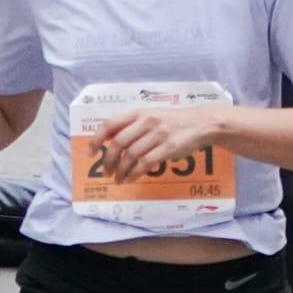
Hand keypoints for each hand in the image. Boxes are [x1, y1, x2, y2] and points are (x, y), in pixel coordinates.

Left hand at [91, 106, 219, 183]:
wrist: (202, 123)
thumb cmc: (173, 121)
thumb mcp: (151, 116)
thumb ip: (132, 126)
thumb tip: (108, 140)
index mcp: (139, 112)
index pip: (110, 123)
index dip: (97, 139)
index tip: (90, 153)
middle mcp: (147, 121)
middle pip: (119, 143)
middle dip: (108, 161)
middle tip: (106, 172)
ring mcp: (158, 134)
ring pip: (131, 155)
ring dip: (120, 170)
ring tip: (118, 179)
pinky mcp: (168, 148)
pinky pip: (145, 163)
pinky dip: (134, 174)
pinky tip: (130, 179)